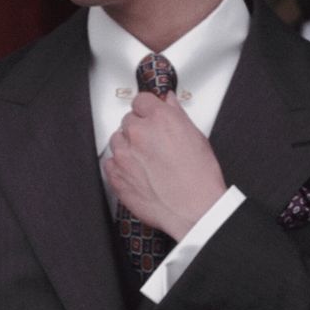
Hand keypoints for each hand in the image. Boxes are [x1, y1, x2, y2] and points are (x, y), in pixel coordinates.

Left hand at [104, 90, 226, 241]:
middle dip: (138, 128)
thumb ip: (177, 115)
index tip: (148, 114)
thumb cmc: (199, 178)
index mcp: (160, 119)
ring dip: (127, 146)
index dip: (147, 109)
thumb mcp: (196, 137)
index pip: (141, 100)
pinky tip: (136, 172)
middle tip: (152, 143)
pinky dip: (119, 166)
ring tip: (145, 160)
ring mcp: (124, 155)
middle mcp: (139, 134)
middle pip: (128, 120)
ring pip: (117, 140)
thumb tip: (168, 103)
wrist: (194, 209)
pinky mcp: (116, 176)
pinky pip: (110, 163)